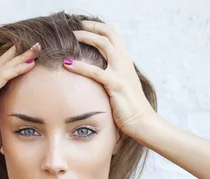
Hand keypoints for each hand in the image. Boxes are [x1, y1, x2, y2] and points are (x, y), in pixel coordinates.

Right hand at [0, 42, 41, 159]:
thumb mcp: (3, 119)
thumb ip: (10, 110)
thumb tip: (26, 113)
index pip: (3, 69)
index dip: (17, 59)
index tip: (34, 52)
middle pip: (4, 63)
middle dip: (21, 52)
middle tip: (38, 44)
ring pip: (5, 66)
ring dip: (22, 56)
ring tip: (37, 48)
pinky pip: (3, 77)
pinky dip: (16, 69)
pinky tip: (29, 64)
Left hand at [63, 20, 155, 140]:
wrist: (142, 122)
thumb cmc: (131, 108)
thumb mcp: (122, 87)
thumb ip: (113, 76)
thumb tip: (99, 73)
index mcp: (126, 62)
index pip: (114, 35)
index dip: (99, 28)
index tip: (84, 26)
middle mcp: (125, 63)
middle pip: (109, 35)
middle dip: (91, 28)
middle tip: (75, 28)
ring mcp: (121, 72)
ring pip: (104, 45)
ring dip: (86, 37)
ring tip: (71, 37)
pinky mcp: (116, 85)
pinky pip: (95, 71)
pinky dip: (79, 66)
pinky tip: (67, 64)